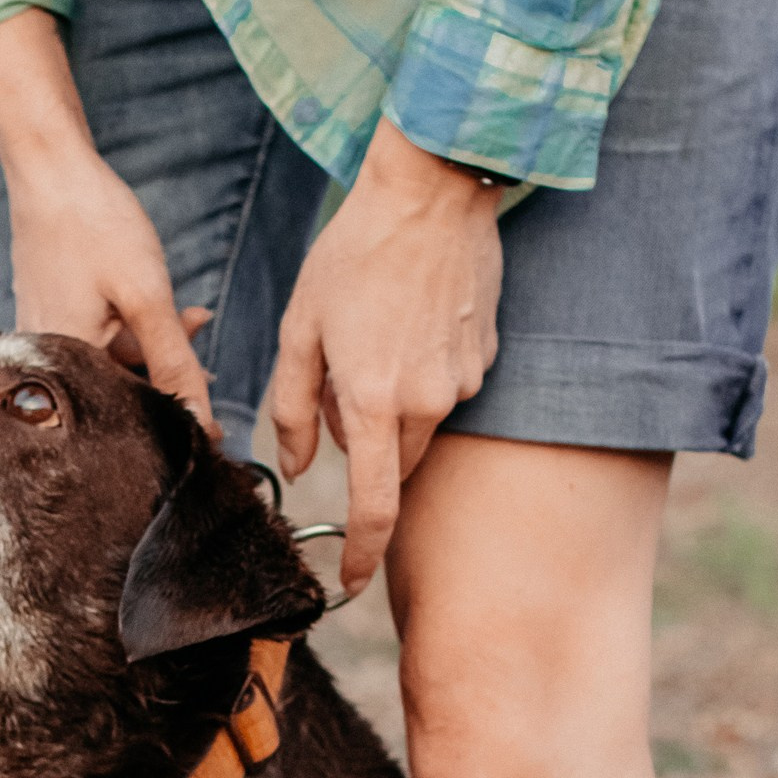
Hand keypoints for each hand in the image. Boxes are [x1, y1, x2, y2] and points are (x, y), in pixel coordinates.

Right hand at [0, 11, 214, 427]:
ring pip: (111, 361)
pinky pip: (97, 338)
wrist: (50, 169)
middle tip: (209, 361)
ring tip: (197, 319)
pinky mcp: (50, 314)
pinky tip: (162, 308)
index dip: (175, 419)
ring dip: (157, 348)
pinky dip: (133, 329)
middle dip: (168, 377)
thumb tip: (200, 421)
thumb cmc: (94, 226)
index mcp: (65, 367)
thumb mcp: (146, 298)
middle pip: (118, 390)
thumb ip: (173, 362)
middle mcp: (47, 361)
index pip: (128, 413)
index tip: (215, 427)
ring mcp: (44, 336)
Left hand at [271, 119, 502, 593]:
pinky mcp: (485, 357)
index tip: (349, 584)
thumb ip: (292, 406)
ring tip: (372, 331)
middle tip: (338, 375)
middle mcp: (427, 403)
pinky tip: (406, 317)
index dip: (360, 554)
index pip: (372, 506)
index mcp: (374, 402)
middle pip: (391, 463)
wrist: (432, 194)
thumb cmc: (354, 255)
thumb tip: (293, 466)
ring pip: (416, 425)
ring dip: (389, 405)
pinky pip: (443, 389)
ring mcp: (464, 382)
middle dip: (362, 445)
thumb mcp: (300, 328)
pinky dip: (418, 372)